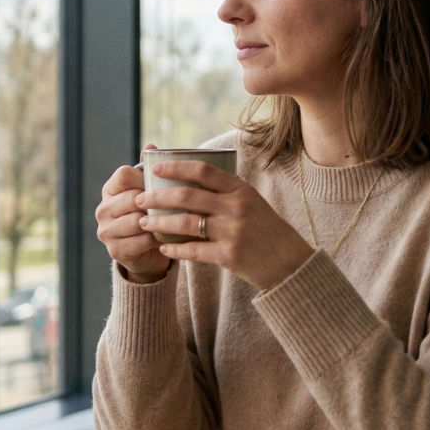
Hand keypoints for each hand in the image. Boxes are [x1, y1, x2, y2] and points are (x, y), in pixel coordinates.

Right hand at [95, 157, 171, 283]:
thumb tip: (150, 146)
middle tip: (174, 205)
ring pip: (136, 220)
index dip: (145, 178)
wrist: (147, 253)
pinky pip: (141, 241)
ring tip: (172, 221)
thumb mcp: (149, 192)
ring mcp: (106, 231)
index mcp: (110, 190)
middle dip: (154, 202)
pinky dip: (157, 239)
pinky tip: (167, 237)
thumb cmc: (150, 215)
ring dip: (157, 221)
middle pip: (131, 197)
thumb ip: (149, 170)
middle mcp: (103, 209)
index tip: (161, 184)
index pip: (124, 174)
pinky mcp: (115, 250)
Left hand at [136, 159, 314, 290]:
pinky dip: (175, 249)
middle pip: (187, 196)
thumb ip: (227, 192)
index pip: (203, 170)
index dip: (176, 166)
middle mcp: (236, 207)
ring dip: (159, 222)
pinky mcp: (228, 255)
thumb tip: (190, 181)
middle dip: (158, 196)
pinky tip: (164, 248)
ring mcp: (232, 231)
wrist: (289, 263)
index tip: (156, 168)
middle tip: (140, 199)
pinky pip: (193, 250)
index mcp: (241, 190)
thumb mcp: (253, 202)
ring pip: (185, 223)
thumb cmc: (267, 230)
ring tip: (145, 222)